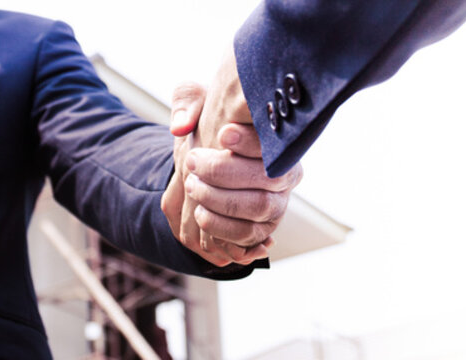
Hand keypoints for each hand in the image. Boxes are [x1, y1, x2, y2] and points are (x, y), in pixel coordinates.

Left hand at [161, 51, 302, 266]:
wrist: (206, 163)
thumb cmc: (211, 125)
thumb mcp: (199, 103)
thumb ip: (188, 102)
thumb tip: (180, 126)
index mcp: (279, 141)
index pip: (275, 141)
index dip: (251, 141)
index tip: (223, 134)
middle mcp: (285, 173)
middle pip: (268, 178)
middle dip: (224, 172)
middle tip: (193, 163)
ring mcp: (277, 204)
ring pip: (259, 207)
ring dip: (220, 200)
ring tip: (193, 187)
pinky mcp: (262, 228)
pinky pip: (249, 235)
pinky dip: (222, 228)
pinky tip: (200, 213)